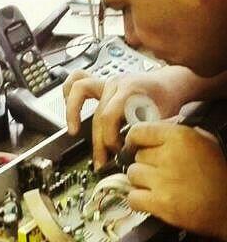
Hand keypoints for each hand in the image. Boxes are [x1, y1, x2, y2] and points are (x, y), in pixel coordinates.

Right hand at [63, 67, 198, 168]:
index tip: (117, 152)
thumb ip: (144, 134)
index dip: (109, 138)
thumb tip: (129, 153)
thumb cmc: (168, 101)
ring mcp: (106, 81)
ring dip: (72, 111)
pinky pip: (77, 81)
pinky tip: (71, 109)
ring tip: (73, 131)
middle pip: (96, 114)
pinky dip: (69, 93)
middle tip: (102, 160)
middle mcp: (115, 83)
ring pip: (79, 91)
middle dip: (98, 141)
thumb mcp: (161, 119)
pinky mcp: (101, 83)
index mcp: (130, 90)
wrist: (172, 85)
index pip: (107, 117)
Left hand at [124, 122, 226, 240]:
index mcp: (181, 136)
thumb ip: (177, 131)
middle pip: (136, 156)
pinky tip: (153, 199)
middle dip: (146, 163)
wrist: (226, 206)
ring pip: (132, 175)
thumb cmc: (216, 175)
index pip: (139, 132)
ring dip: (141, 182)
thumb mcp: (205, 141)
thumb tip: (156, 126)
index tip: (134, 145)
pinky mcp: (159, 203)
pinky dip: (139, 200)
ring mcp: (163, 181)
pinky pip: (132, 197)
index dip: (134, 140)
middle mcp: (170, 156)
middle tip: (161, 171)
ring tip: (160, 185)